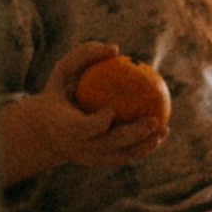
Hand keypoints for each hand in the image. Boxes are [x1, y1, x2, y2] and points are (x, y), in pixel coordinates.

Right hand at [0, 41, 169, 179]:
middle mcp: (76, 146)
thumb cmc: (60, 92)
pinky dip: (142, 147)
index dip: (97, 124)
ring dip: (144, 145)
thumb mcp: (64, 70)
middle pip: (107, 144)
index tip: (111, 110)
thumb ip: (85, 55)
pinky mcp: (98, 163)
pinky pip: (124, 156)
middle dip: (132, 135)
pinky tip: (160, 133)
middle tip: (154, 120)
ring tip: (165, 130)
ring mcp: (87, 158)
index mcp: (63, 126)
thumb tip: (115, 48)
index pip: (82, 128)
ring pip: (119, 154)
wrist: (46, 129)